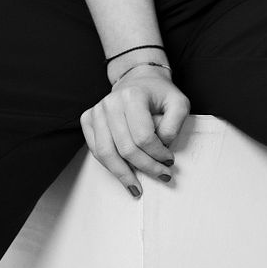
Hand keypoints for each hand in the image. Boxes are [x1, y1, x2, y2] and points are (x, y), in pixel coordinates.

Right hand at [80, 63, 190, 197]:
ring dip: (123, 174)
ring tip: (136, 187)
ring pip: (106, 153)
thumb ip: (175, 124)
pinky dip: (110, 166)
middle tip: (161, 175)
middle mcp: (110, 103)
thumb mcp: (179, 103)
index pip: (144, 137)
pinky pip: (96, 151)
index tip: (169, 161)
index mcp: (132, 96)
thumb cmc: (159, 93)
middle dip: (146, 167)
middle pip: (126, 148)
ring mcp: (96, 111)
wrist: (138, 80)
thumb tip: (162, 146)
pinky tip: (124, 175)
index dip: (158, 154)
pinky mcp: (88, 119)